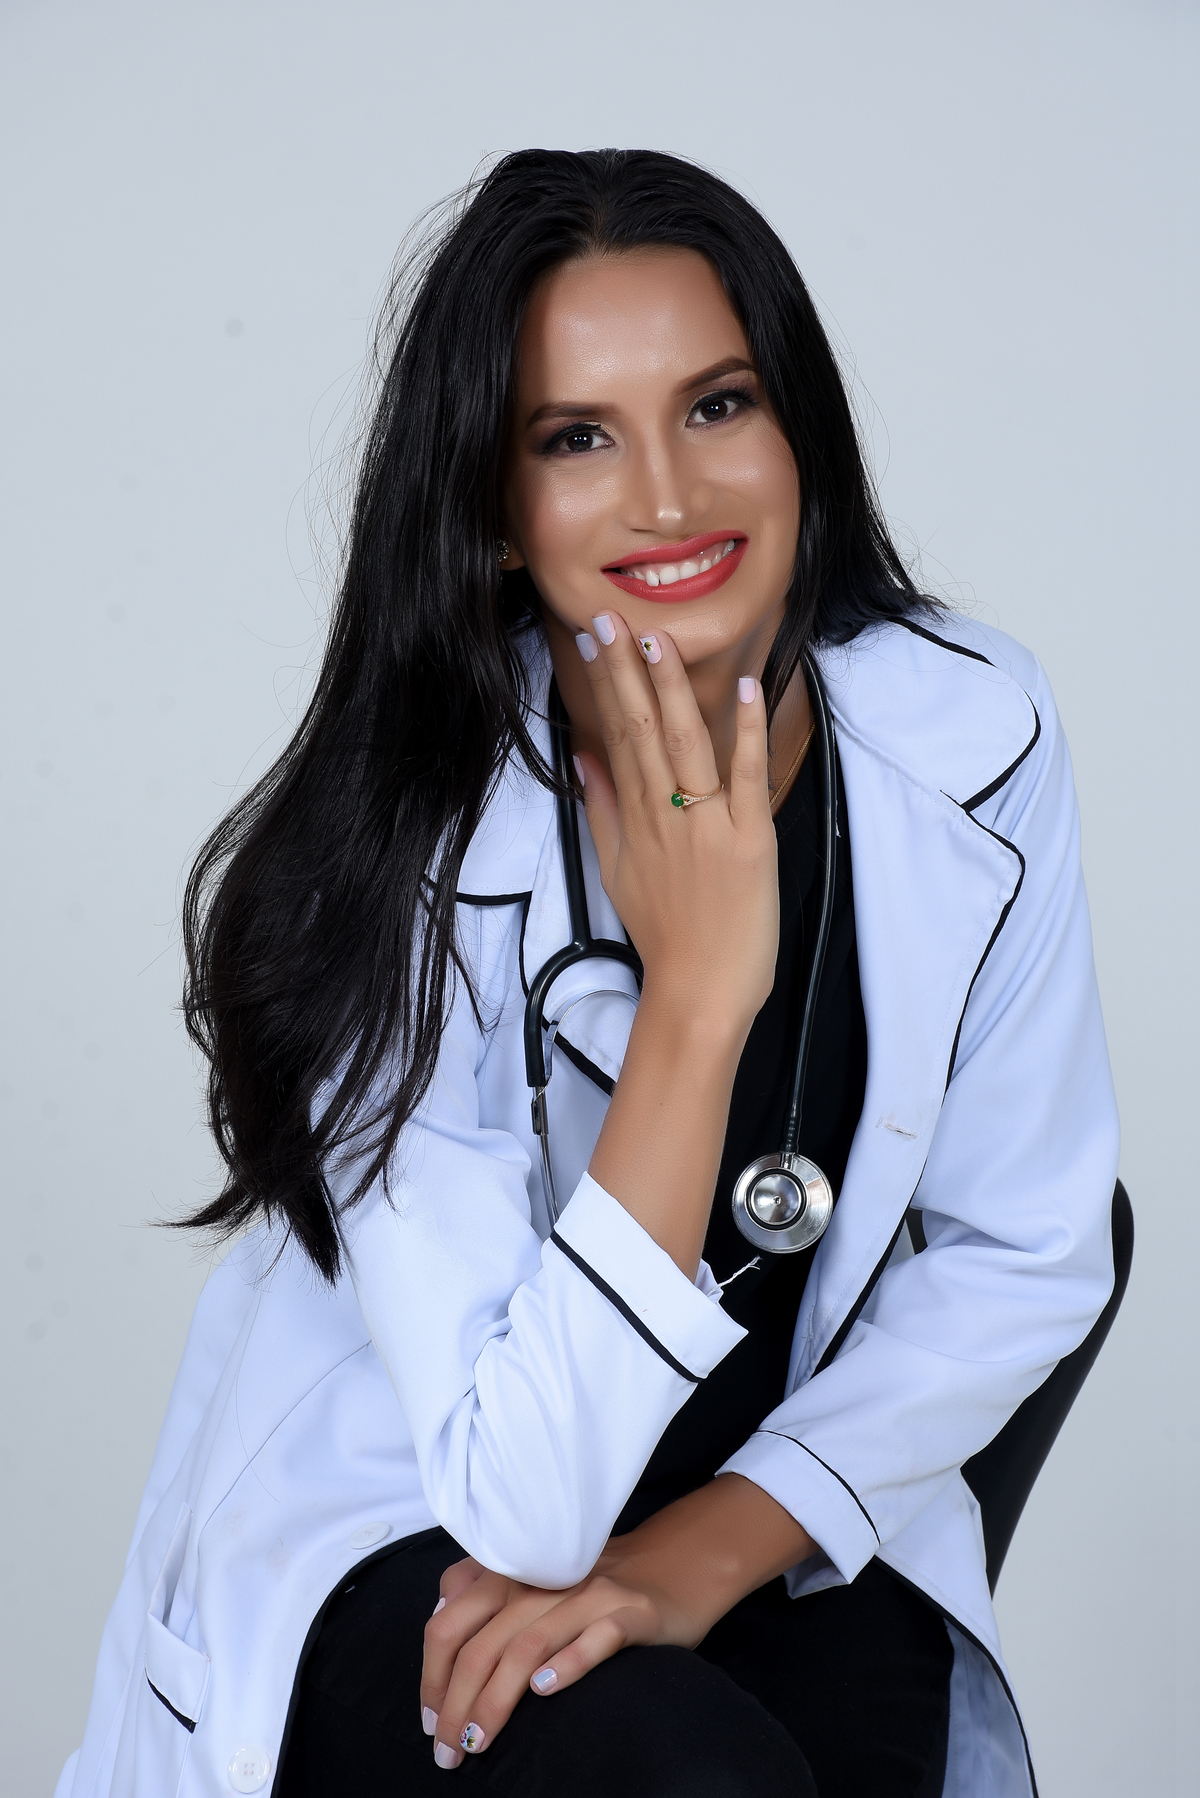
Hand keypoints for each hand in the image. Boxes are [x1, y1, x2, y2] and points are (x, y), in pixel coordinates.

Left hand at [419, 1476, 814, 1768]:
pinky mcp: (632, 1612)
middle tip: (449, 1750)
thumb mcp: (537, 1580)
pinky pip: (597, 1637)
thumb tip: (437, 1617)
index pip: (451, 1621)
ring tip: (479, 1742)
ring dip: (497, 1699)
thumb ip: (486, 1592)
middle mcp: (546, 1579)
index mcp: (515, 1572)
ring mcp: (590, 1594)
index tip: (431, 1721)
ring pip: (529, 1644)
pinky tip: (546, 1691)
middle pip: (484, 1641)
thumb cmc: (595, 1585)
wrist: (677, 1565)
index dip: (433, 1675)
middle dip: (458, 1702)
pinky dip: (567, 1663)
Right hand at [575, 611, 777, 1037]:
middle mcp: (663, 815)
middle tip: (611, 618)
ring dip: (672, 690)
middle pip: (641, 731)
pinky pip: (745, 777)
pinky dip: (745, 734)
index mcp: (633, 819)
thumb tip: (583, 757)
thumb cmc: (664, 935)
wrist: (697, 992)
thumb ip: (600, 808)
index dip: (606, 682)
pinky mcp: (747, 841)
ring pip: (684, 745)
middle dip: (626, 670)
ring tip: (660, 640)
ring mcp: (705, 826)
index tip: (593, 635)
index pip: (617, 735)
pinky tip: (743, 691)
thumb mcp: (615, 870)